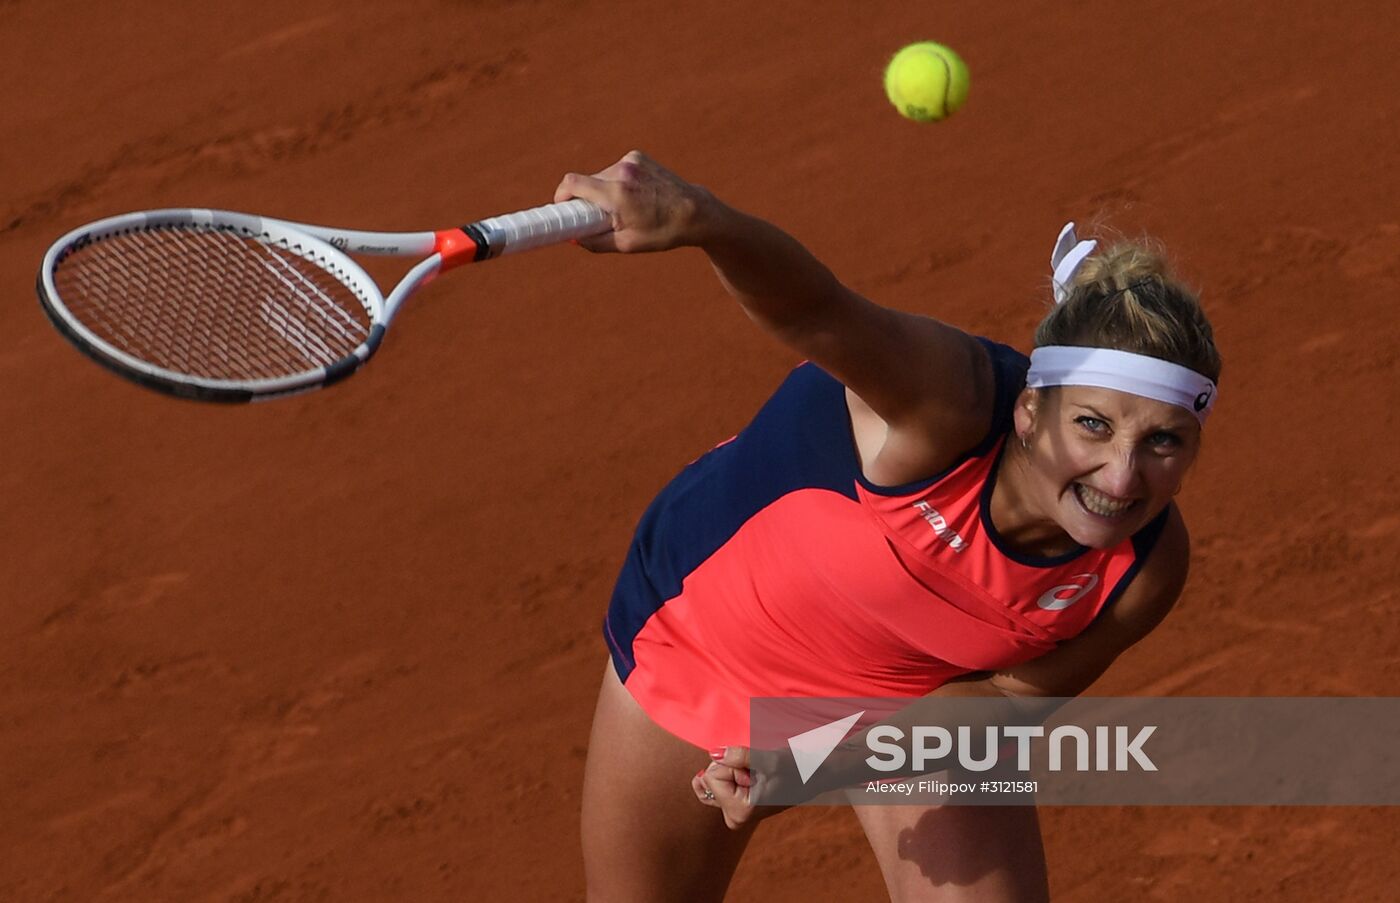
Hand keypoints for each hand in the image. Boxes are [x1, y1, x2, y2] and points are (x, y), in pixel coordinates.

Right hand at [553, 150, 717, 253]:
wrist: (696, 213)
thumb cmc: (663, 232)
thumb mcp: (626, 244)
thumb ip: (595, 242)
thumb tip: (573, 238)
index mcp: (616, 194)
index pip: (572, 184)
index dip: (561, 196)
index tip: (561, 208)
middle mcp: (622, 171)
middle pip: (586, 181)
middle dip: (585, 199)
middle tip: (594, 217)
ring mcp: (631, 161)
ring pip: (601, 176)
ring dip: (602, 191)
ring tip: (623, 209)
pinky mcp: (638, 157)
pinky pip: (616, 170)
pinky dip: (617, 182)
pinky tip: (634, 196)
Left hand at [692, 746, 797, 829]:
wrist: (812, 777)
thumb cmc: (796, 769)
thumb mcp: (771, 760)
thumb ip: (740, 756)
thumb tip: (713, 753)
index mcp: (739, 812)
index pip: (712, 775)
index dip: (733, 765)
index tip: (756, 772)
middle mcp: (733, 818)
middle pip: (710, 778)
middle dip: (732, 767)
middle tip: (758, 773)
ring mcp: (733, 814)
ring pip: (712, 779)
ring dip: (733, 770)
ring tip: (757, 775)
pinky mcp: (734, 807)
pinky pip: (712, 787)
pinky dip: (726, 774)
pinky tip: (745, 775)